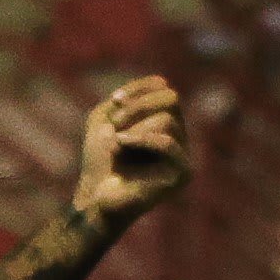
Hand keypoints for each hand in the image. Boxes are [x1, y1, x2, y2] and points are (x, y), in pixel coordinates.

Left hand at [70, 76, 190, 229]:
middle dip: (139, 105)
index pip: (165, 90)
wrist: (95, 196)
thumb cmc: (100, 160)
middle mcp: (179, 136)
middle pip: (171, 99)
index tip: (114, 101)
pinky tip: (121, 144)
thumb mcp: (106, 118)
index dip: (141, 90)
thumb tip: (163, 83)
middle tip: (115, 122)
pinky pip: (168, 143)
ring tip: (116, 144)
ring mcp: (183, 155)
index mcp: (165, 122)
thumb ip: (129, 98)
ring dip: (134, 128)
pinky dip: (141, 139)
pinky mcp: (183, 173)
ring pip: (167, 121)